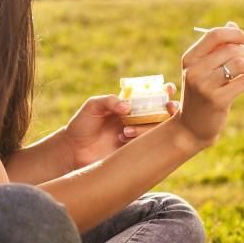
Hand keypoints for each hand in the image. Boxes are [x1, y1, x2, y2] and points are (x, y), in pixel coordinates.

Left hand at [61, 84, 178, 168]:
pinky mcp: (134, 152)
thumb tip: (128, 107)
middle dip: (170, 109)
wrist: (73, 150)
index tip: (168, 89)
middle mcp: (138, 120)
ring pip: (157, 130)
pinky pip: (149, 147)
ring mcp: (138, 137)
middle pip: (163, 114)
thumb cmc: (82, 124)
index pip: (152, 96)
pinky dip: (142, 140)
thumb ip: (109, 101)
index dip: (165, 92)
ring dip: (147, 127)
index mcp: (130, 106)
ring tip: (124, 131)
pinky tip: (123, 139)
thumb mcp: (93, 106)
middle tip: (167, 108)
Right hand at [176, 22, 243, 146]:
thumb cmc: (201, 93)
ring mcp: (204, 85)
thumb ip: (217, 47)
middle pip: (232, 49)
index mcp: (190, 58)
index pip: (215, 34)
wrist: (191, 127)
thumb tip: (233, 25)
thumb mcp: (203, 69)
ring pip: (240, 63)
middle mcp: (194, 70)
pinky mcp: (217, 100)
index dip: (236, 34)